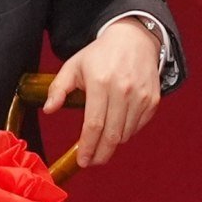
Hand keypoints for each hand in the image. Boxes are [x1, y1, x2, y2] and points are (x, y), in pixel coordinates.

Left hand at [44, 17, 169, 166]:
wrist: (134, 39)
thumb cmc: (100, 54)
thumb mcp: (73, 66)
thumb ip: (58, 88)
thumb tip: (49, 110)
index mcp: (100, 83)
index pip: (94, 125)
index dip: (87, 147)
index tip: (83, 160)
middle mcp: (123, 90)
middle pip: (112, 135)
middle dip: (101, 154)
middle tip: (92, 161)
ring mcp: (140, 96)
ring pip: (126, 134)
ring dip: (112, 144)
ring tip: (102, 143)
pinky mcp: (152, 100)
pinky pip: (138, 126)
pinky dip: (127, 133)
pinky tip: (117, 128)